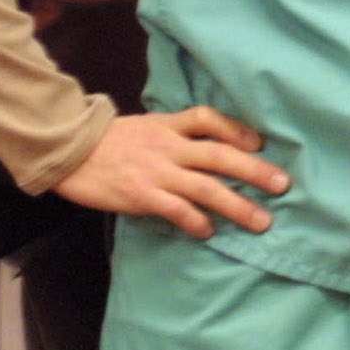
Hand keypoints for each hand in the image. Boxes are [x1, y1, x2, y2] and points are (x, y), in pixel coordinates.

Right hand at [51, 107, 290, 238]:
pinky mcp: (141, 195)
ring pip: (206, 188)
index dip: (237, 130)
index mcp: (168, 125)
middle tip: (283, 185)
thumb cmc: (108, 142)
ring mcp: (156, 172)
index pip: (208, 118)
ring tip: (261, 221)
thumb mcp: (145, 126)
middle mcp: (168, 146)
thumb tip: (209, 144)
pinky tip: (210, 231)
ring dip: (237, 205)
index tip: (259, 143)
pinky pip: (177, 210)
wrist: (67, 152)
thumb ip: (174, 132)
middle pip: (220, 156)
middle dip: (255, 171)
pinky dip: (197, 220)